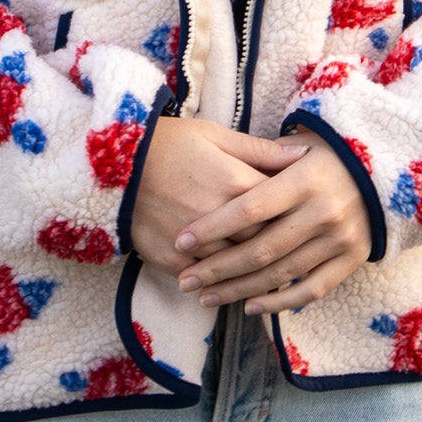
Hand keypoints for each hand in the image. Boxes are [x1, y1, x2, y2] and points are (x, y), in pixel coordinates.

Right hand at [129, 113, 309, 277]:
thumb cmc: (170, 144)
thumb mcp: (216, 135)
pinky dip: (218, 284)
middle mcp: (219, 217)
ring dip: (253, 274)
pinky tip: (231, 286)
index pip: (282, 208)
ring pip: (236, 268)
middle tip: (295, 253)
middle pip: (264, 243)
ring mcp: (194, 243)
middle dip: (279, 248)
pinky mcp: (171, 259)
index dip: (297, 216)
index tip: (306, 220)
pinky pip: (203, 279)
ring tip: (271, 277)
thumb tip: (304, 153)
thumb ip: (262, 150)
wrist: (115, 164)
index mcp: (236, 183)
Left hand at [173, 131, 372, 315]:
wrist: (390, 167)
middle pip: (260, 249)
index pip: (251, 208)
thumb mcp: (301, 144)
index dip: (215, 226)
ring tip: (206, 296)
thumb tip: (217, 174)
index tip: (182, 240)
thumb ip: (263, 159)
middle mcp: (324, 211)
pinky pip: (311, 290)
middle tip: (185, 280)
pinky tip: (250, 306)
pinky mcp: (352, 259)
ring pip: (280, 274)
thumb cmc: (332, 152)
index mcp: (305, 179)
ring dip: (238, 290)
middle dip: (217, 268)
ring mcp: (340, 239)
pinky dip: (279, 302)